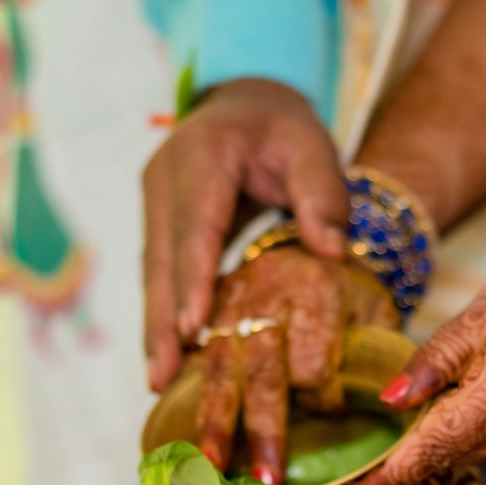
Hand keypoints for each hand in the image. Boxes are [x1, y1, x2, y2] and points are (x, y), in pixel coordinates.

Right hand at [143, 78, 346, 393]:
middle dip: (161, 322)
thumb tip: (332, 253)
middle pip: (162, 260)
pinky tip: (168, 358)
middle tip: (162, 378)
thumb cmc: (283, 128)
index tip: (191, 328)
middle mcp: (165, 179)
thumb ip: (324, 194)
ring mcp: (154, 203)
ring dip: (155, 329)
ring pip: (153, 274)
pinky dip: (163, 317)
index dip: (192, 279)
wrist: (244, 102)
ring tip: (159, 381)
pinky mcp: (156, 224)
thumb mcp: (313, 146)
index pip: (197, 226)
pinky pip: (159, 276)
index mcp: (203, 155)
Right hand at [196, 250, 397, 481]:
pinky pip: (190, 359)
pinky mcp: (205, 313)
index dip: (323, 399)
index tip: (333, 411)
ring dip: (215, 423)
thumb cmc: (345, 289)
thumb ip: (380, 349)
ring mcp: (228, 302)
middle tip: (267, 477)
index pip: (314, 363)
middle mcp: (266, 292)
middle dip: (261, 428)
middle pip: (262, 372)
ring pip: (218, 369)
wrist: (305, 241)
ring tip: (211, 467)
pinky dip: (185, 400)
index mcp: (317, 288)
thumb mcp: (375, 306)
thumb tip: (391, 399)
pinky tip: (180, 436)